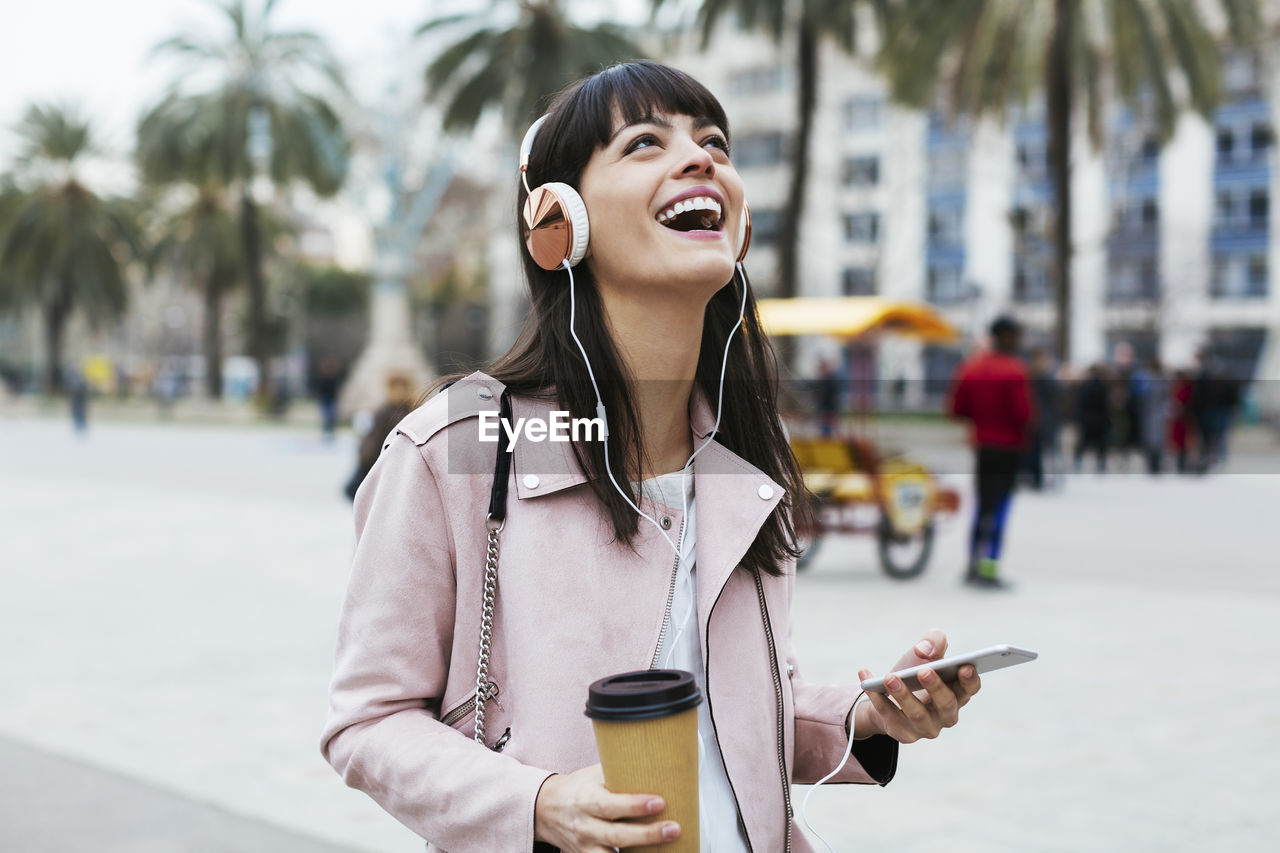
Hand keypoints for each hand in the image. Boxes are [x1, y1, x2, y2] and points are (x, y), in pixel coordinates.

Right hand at [534, 763, 680, 851]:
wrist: (545, 809)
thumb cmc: (576, 789)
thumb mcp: (593, 776)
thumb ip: (619, 773)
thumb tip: (655, 762)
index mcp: (586, 800)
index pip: (610, 805)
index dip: (635, 805)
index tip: (660, 802)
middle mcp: (584, 826)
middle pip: (616, 835)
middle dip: (647, 834)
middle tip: (674, 829)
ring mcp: (584, 846)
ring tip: (666, 851)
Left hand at [853, 629, 980, 742]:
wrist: (887, 693)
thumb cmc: (913, 670)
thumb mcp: (925, 651)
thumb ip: (933, 641)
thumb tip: (925, 650)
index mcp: (957, 693)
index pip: (970, 689)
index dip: (970, 679)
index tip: (965, 666)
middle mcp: (946, 714)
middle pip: (947, 704)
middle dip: (936, 688)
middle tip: (924, 671)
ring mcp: (926, 727)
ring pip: (917, 715)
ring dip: (903, 696)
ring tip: (890, 677)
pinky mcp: (904, 733)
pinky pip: (889, 716)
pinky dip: (876, 697)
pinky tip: (866, 678)